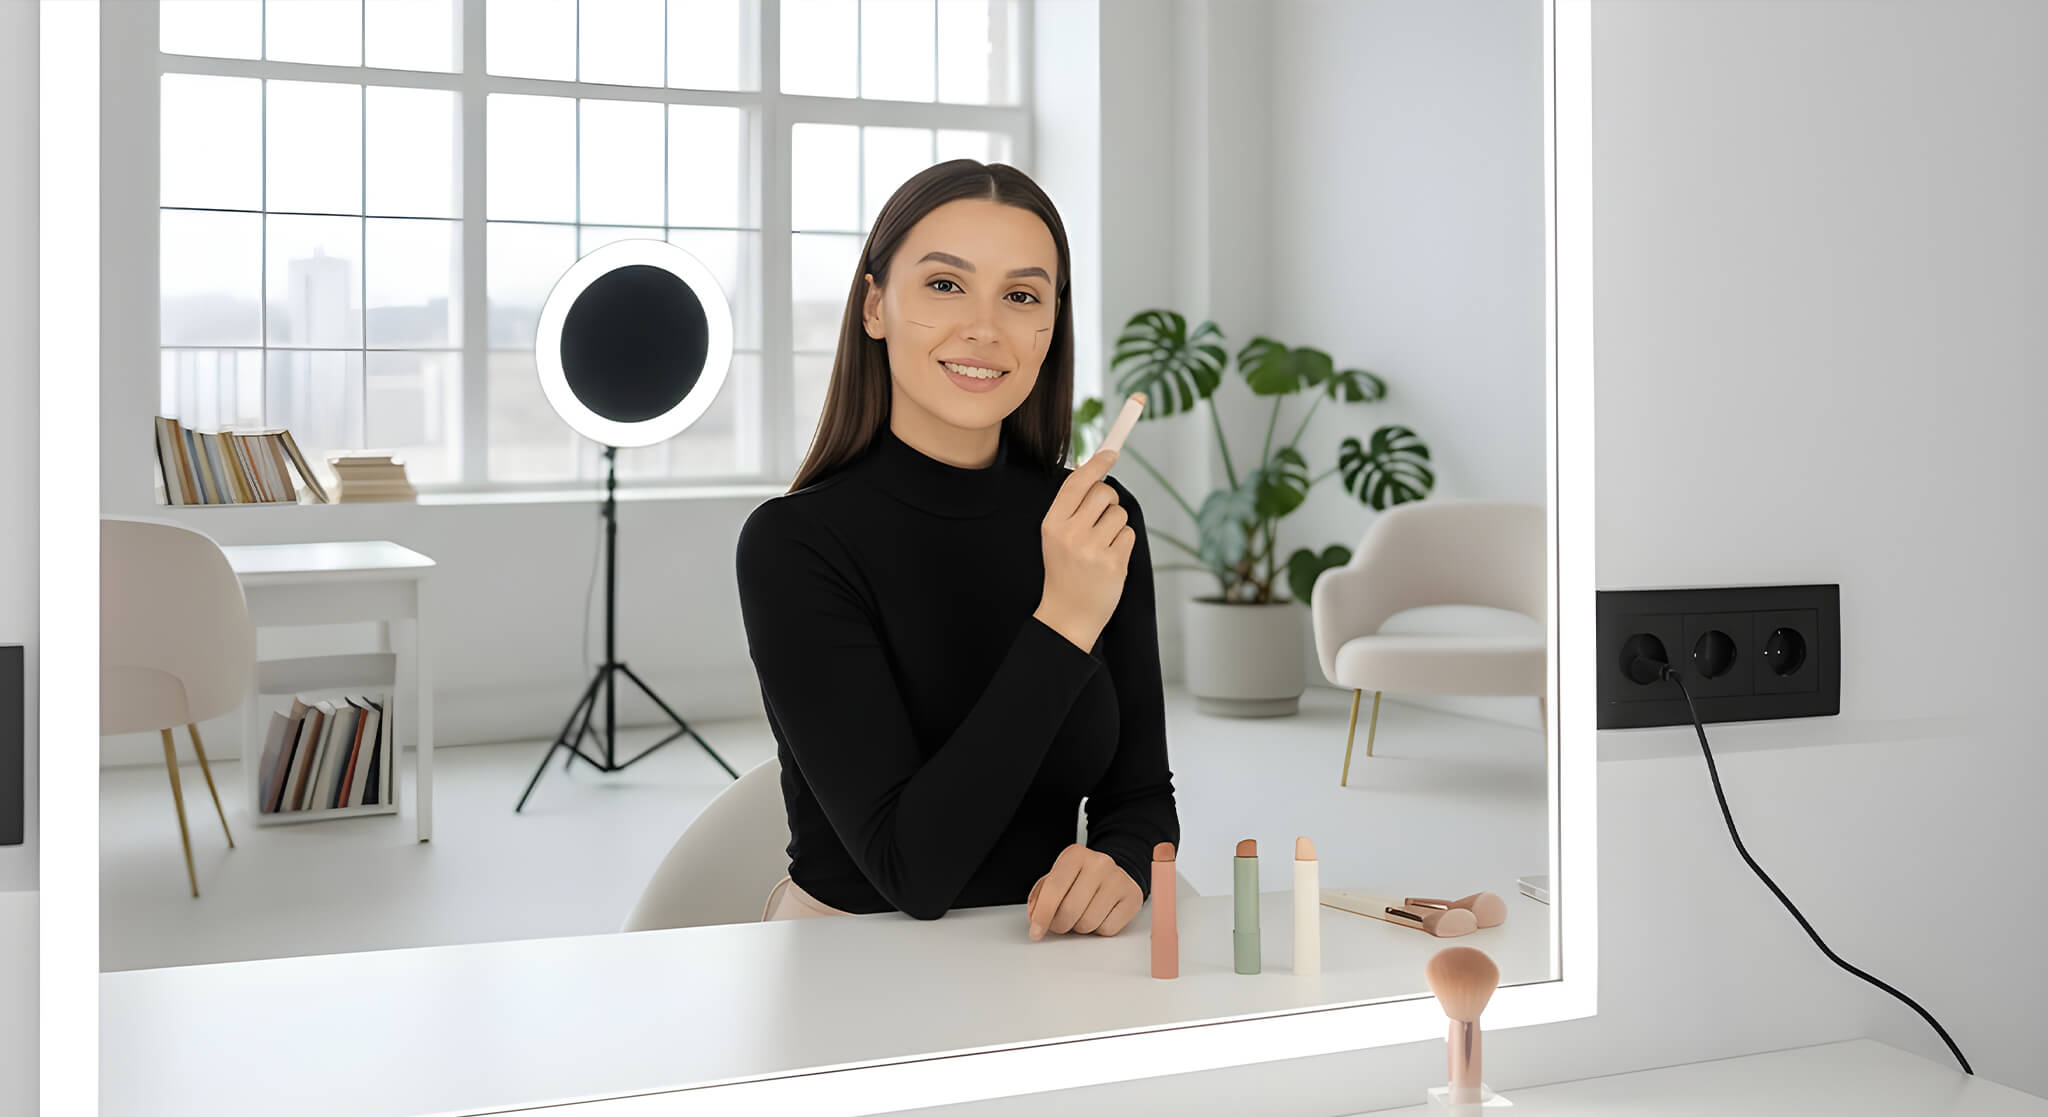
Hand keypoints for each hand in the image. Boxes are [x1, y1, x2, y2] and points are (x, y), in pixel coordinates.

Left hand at [1025, 843, 1142, 939]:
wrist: (1114, 873)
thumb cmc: (1081, 879)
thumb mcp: (1057, 879)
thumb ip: (1041, 897)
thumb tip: (1036, 919)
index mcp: (1075, 855)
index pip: (1054, 888)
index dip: (1042, 915)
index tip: (1036, 932)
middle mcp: (1099, 863)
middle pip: (1070, 910)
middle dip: (1059, 924)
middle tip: (1060, 923)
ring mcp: (1118, 880)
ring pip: (1088, 923)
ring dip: (1080, 927)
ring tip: (1082, 915)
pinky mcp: (1132, 897)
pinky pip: (1107, 929)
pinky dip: (1099, 929)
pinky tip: (1100, 915)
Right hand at [1035, 448, 1134, 651]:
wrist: (1067, 615)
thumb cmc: (1064, 571)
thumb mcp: (1056, 536)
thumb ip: (1072, 507)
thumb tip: (1093, 471)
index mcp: (1052, 523)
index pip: (1077, 483)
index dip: (1097, 463)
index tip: (1112, 451)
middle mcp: (1071, 534)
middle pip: (1104, 493)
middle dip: (1109, 500)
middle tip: (1101, 517)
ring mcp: (1093, 549)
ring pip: (1120, 513)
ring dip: (1116, 525)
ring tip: (1102, 545)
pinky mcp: (1114, 563)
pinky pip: (1128, 534)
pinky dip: (1122, 543)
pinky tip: (1109, 559)